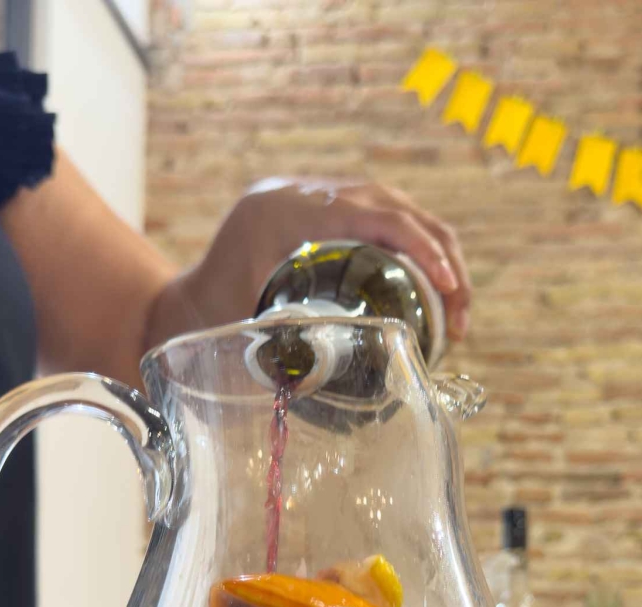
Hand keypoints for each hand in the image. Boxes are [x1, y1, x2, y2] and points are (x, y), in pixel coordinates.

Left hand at [172, 178, 470, 340]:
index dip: (421, 248)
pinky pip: (382, 217)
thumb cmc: (210, 322)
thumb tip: (358, 380)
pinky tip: (433, 288)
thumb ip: (295, 344)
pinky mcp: (324, 209)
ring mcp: (315, 195)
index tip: (449, 288)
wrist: (181, 303)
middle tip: (460, 314)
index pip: (373, 216)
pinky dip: (415, 249)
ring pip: (398, 208)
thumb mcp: (249, 327)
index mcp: (285, 212)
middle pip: (398, 207)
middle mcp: (303, 192)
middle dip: (442, 257)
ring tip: (456, 309)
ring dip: (437, 253)